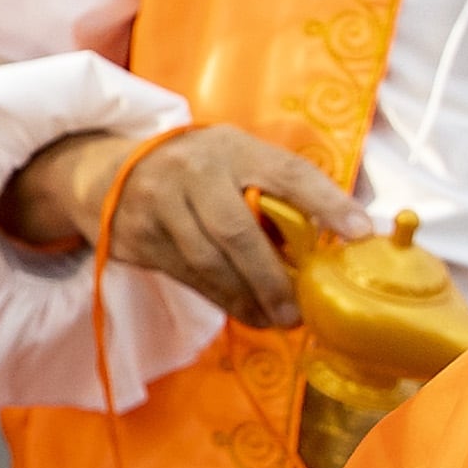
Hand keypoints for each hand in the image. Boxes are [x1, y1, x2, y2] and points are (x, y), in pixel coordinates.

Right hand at [1, 121, 367, 329]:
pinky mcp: (136, 236)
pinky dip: (220, 299)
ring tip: (275, 320)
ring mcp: (156, 204)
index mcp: (231, 148)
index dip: (326, 203)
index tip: (360, 233)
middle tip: (298, 312)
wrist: (107, 172)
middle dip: (271, 278)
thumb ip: (277, 189)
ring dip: (245, 298)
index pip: (286, 173)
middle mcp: (190, 171)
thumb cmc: (197, 170)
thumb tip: (340, 238)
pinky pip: (185, 276)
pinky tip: (243, 312)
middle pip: (236, 231)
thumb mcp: (235, 160)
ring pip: (207, 261)